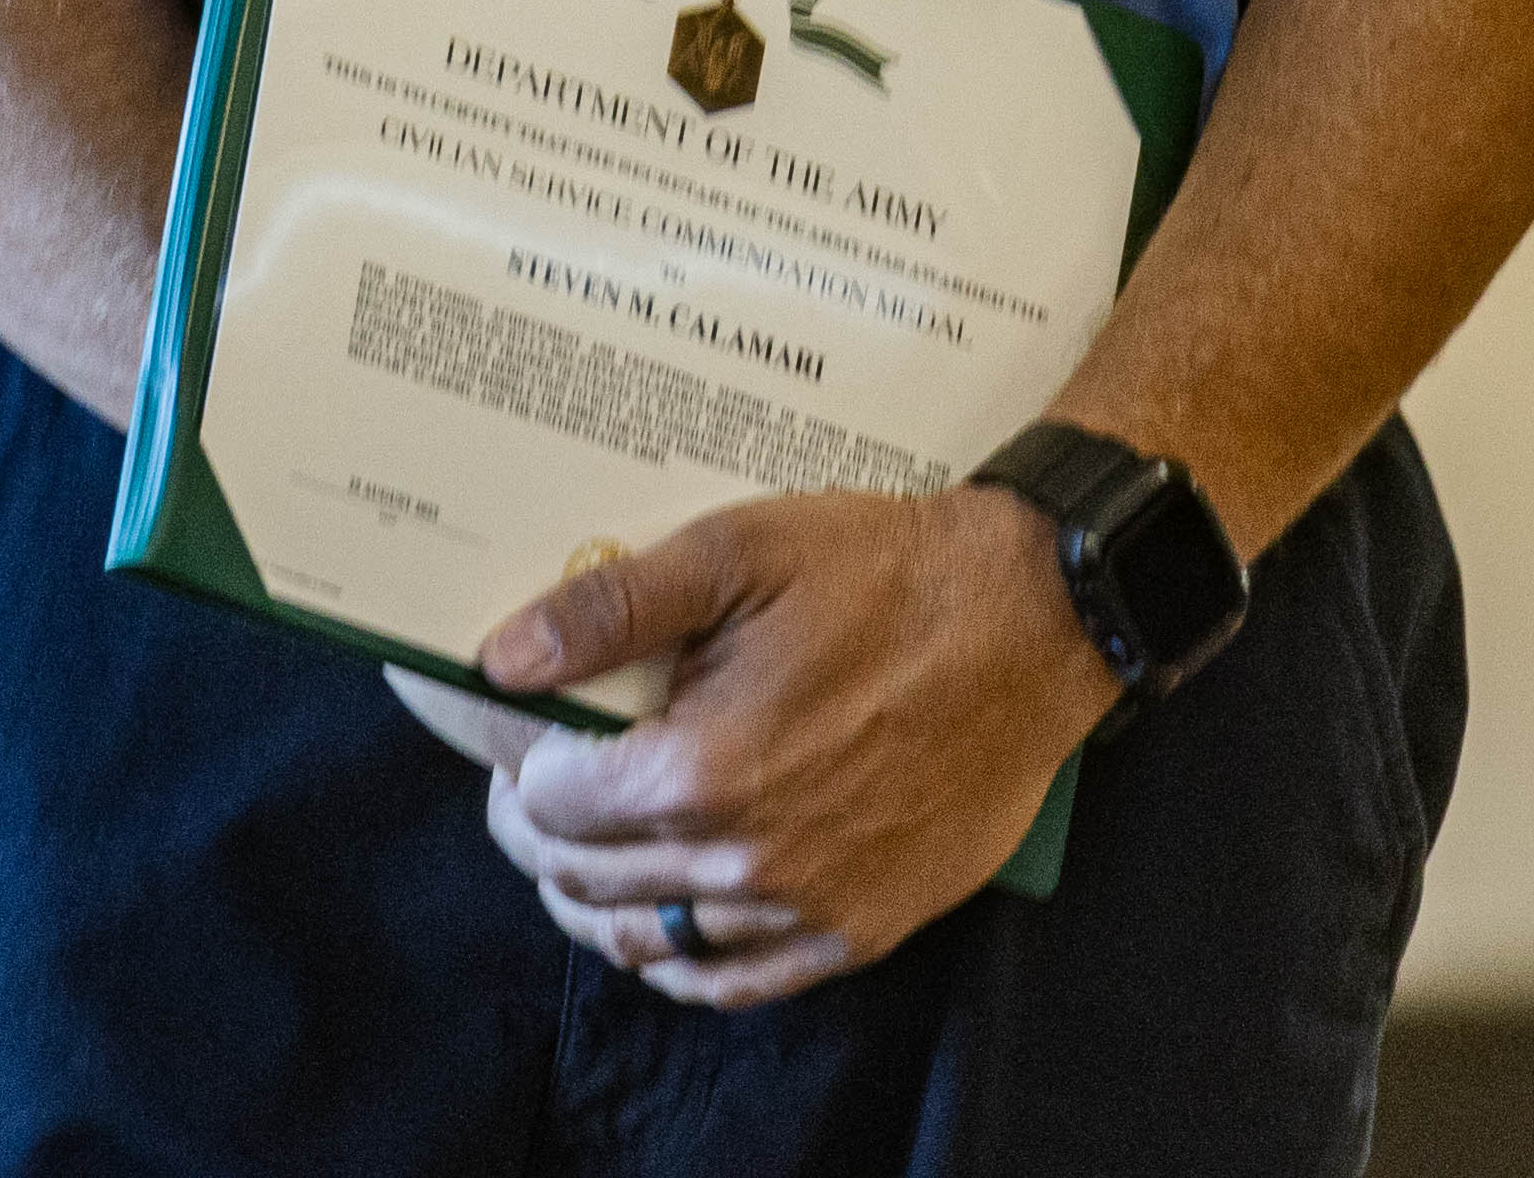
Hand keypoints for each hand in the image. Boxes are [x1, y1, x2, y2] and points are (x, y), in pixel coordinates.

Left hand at [377, 490, 1117, 1009]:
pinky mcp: (857, 929)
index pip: (550, 799)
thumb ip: (610, 609)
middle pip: (585, 877)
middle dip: (533, 831)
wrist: (1033, 623)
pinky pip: (734, 982)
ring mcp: (803, 906)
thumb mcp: (738, 551)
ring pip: (647, 942)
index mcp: (700, 768)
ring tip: (571, 853)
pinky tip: (657, 933)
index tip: (502, 733)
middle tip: (522, 787)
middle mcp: (743, 858)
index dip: (509, 764)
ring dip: (590, 901)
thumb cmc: (888, 574)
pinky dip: (677, 965)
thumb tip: (500, 657)